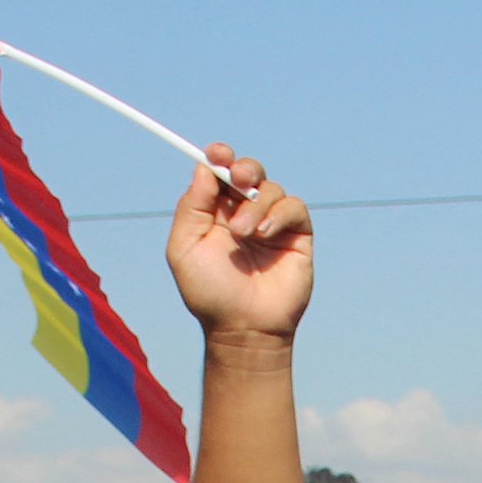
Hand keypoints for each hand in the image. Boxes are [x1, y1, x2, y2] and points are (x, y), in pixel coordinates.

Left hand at [165, 144, 312, 346]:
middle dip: (244, 168)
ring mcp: (272, 225)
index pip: (220, 173)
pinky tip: (265, 234)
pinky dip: (279, 214)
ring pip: (271, 188)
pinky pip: (294, 207)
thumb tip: (205, 168)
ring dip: (256, 204)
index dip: (220, 157)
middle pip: (249, 171)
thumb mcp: (184, 248)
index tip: (218, 154)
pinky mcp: (297, 236)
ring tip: (245, 233)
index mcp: (216, 213)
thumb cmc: (210, 293)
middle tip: (239, 178)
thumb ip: (191, 206)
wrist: (244, 328)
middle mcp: (244, 214)